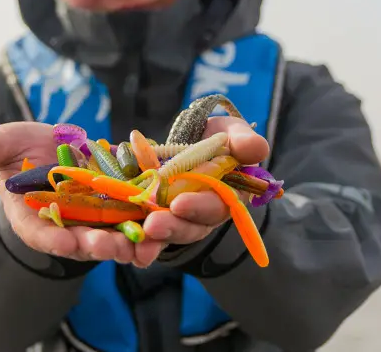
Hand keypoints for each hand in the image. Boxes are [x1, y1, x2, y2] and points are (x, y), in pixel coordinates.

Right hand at [0, 122, 166, 266]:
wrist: (52, 149)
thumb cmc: (21, 151)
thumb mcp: (5, 144)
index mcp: (31, 216)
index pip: (38, 233)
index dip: (51, 238)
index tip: (63, 243)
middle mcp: (63, 225)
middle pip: (79, 241)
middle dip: (95, 246)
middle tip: (110, 247)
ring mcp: (92, 220)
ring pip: (111, 237)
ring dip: (128, 243)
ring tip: (145, 244)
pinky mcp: (117, 208)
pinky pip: (133, 221)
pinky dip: (147, 227)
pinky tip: (163, 229)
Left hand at [141, 116, 268, 245]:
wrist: (194, 141)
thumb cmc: (218, 139)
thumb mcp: (232, 134)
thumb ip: (243, 141)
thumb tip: (255, 149)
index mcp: (226, 196)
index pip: (215, 206)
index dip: (198, 206)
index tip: (180, 203)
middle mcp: (202, 215)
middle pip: (189, 227)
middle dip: (171, 226)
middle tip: (153, 225)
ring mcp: (178, 219)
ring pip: (166, 234)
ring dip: (152, 238)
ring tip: (137, 235)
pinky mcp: (154, 217)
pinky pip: (145, 233)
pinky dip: (135, 240)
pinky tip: (124, 246)